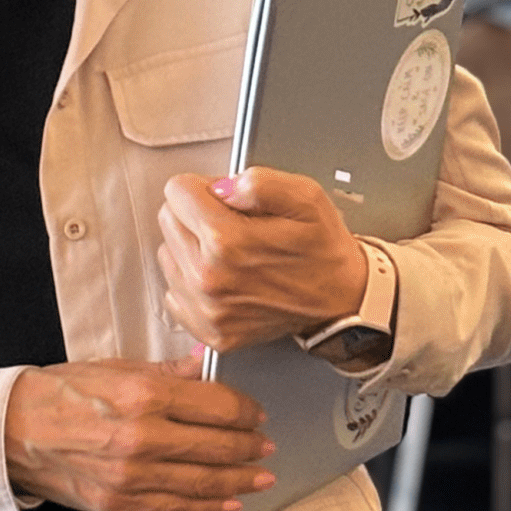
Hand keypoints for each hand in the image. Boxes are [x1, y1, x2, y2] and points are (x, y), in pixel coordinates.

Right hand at [3, 354, 274, 510]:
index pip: (216, 406)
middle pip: (216, 446)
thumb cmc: (61, 393)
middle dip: (249, 448)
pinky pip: (174, 507)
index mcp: (144, 395)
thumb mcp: (116, 367)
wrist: (12, 431)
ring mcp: (132, 474)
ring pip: (202, 482)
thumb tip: (205, 364)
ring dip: (238, 482)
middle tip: (267, 447)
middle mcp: (143, 437)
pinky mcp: (120, 502)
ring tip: (260, 478)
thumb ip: (168, 371)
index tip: (257, 414)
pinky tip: (227, 503)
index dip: (245, 411)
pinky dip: (206, 507)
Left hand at [156, 167, 368, 351]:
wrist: (342, 298)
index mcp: (228, 241)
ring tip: (232, 252)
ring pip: (169, 254)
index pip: (177, 192)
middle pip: (168, 220)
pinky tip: (225, 277)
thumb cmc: (322, 248)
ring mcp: (207, 309)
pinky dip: (193, 281)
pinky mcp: (208, 329)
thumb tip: (221, 186)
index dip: (204, 187)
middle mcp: (209, 279)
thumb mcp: (305, 196)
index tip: (225, 198)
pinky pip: (175, 292)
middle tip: (232, 223)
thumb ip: (258, 181)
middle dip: (195, 214)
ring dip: (192, 247)